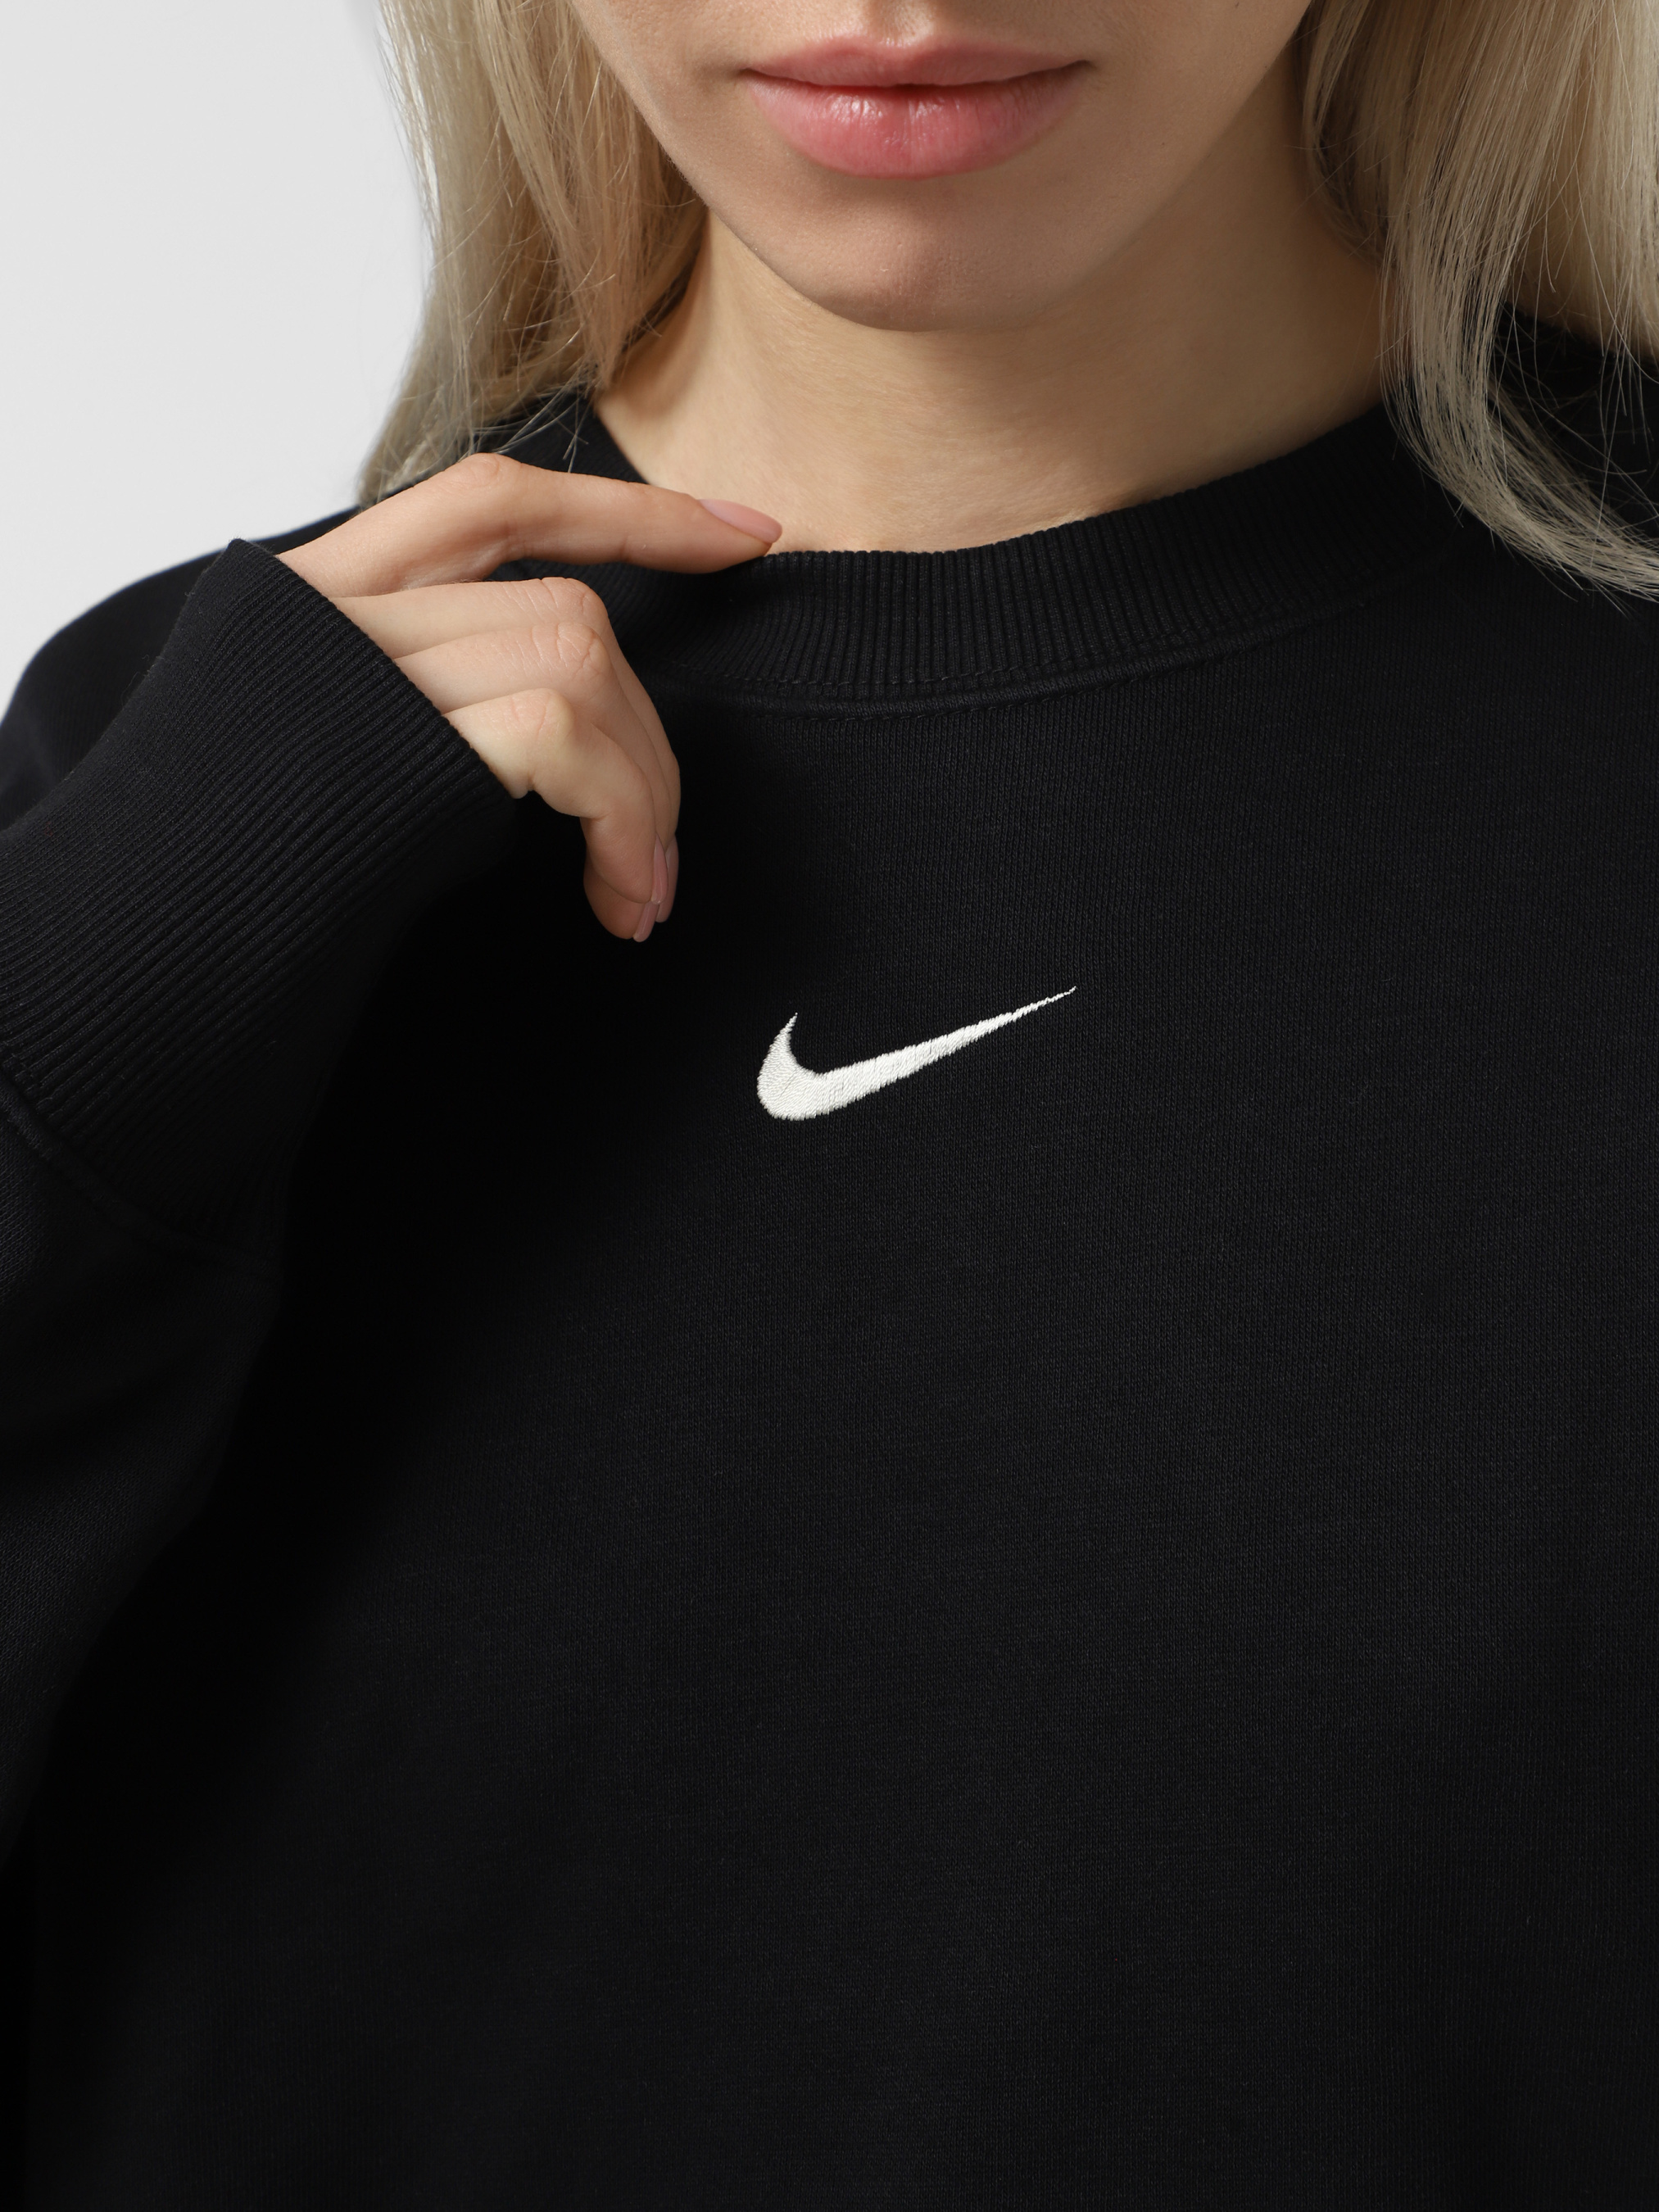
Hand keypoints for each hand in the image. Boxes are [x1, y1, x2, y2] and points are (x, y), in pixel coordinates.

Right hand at [281, 453, 779, 940]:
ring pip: (579, 656)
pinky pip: (562, 732)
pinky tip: (615, 897)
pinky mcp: (393, 736)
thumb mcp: (334, 761)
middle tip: (661, 858)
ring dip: (646, 792)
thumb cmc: (243, 885)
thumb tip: (576, 726)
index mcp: (318, 594)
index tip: (744, 531)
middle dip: (651, 737)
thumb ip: (423, 700)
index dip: (629, 511)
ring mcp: (359, 661)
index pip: (495, 499)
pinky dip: (623, 820)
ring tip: (640, 893)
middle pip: (563, 603)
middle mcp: (334, 604)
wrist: (140, 959)